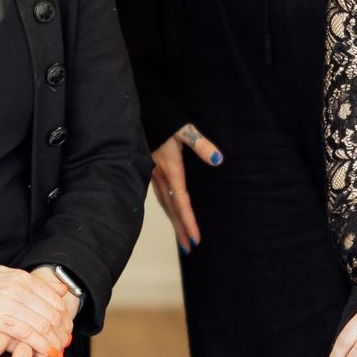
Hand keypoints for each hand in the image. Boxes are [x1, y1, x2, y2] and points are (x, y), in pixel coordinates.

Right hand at [0, 263, 73, 356]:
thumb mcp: (0, 276)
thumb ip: (29, 282)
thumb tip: (59, 286)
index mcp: (19, 277)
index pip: (53, 298)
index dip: (64, 316)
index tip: (67, 329)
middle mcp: (16, 287)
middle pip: (52, 311)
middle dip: (63, 331)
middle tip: (66, 344)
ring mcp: (7, 301)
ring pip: (43, 323)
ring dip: (55, 341)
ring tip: (59, 353)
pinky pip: (27, 334)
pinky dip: (42, 346)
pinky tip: (49, 354)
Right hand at [152, 122, 221, 252]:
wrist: (138, 108)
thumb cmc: (163, 117)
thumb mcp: (184, 129)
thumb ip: (200, 144)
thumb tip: (217, 160)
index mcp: (170, 169)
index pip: (181, 202)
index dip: (188, 221)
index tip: (196, 239)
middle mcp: (159, 175)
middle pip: (171, 209)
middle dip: (180, 229)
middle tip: (188, 249)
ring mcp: (152, 172)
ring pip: (164, 203)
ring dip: (173, 221)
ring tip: (180, 238)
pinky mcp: (149, 167)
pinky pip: (159, 194)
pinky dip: (166, 208)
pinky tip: (169, 211)